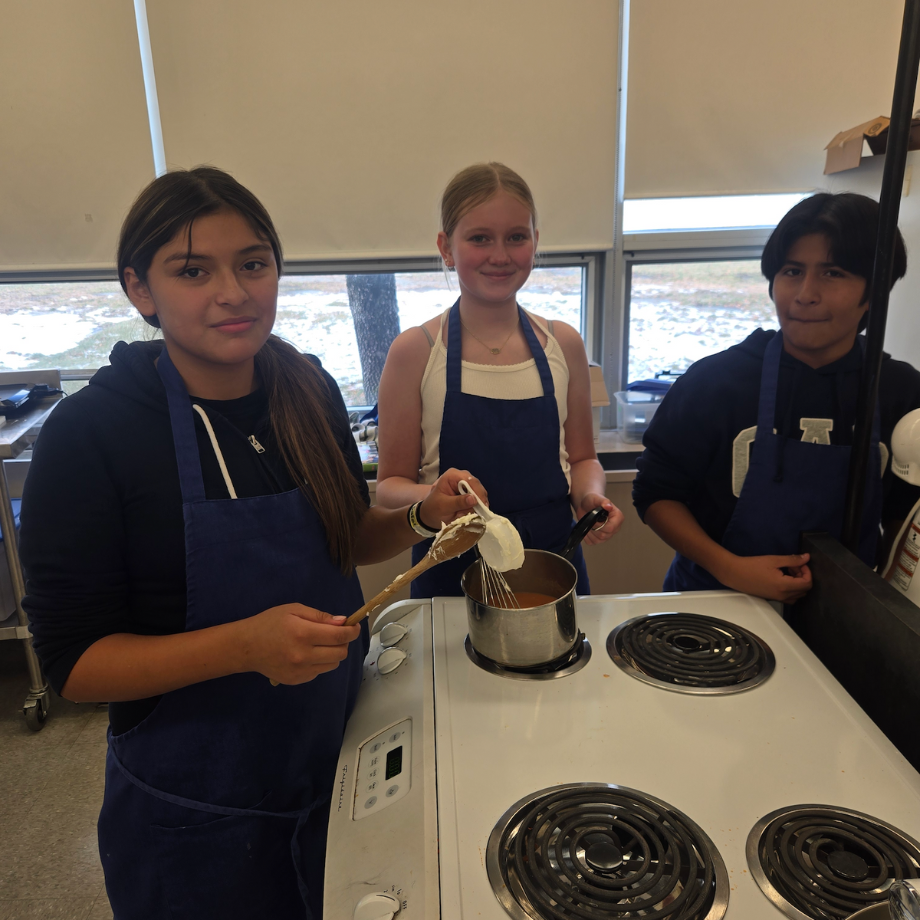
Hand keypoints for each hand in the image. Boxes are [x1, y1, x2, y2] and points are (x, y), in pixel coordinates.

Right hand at [238, 603, 360, 684]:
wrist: (246, 647)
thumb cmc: (270, 623)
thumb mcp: (294, 610)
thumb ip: (320, 616)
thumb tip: (343, 622)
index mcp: (303, 634)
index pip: (339, 636)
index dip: (352, 631)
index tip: (354, 627)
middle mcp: (303, 655)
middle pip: (340, 653)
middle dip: (344, 642)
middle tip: (336, 634)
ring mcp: (300, 671)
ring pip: (333, 664)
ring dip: (333, 653)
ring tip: (321, 644)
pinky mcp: (297, 680)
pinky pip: (320, 672)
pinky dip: (321, 662)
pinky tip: (309, 654)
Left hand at [418, 468, 485, 528]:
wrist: (430, 514)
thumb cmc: (433, 508)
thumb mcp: (443, 506)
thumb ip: (458, 502)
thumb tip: (473, 499)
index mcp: (452, 476)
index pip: (470, 481)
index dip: (477, 493)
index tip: (482, 506)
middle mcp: (462, 477)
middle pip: (477, 486)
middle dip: (478, 500)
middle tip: (478, 513)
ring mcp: (467, 485)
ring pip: (480, 494)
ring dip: (477, 506)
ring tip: (469, 514)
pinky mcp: (470, 493)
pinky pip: (479, 500)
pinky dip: (476, 508)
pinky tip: (470, 513)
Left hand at [575, 492, 624, 545]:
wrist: (585, 504)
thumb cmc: (592, 500)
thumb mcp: (596, 498)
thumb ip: (603, 501)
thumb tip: (608, 506)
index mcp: (618, 518)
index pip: (611, 528)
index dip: (600, 525)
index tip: (594, 518)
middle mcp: (615, 528)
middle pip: (604, 535)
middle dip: (594, 528)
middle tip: (590, 519)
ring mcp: (608, 535)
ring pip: (598, 540)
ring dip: (590, 532)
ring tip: (588, 522)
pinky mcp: (599, 539)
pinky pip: (592, 542)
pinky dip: (587, 536)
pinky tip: (586, 528)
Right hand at [715, 553, 812, 603]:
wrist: (735, 574)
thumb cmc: (752, 565)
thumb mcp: (774, 560)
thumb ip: (792, 560)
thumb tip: (807, 558)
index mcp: (784, 586)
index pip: (807, 583)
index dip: (807, 572)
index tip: (799, 563)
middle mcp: (783, 595)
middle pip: (804, 590)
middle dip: (803, 577)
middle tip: (793, 566)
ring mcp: (777, 599)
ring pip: (797, 595)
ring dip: (798, 584)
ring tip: (788, 572)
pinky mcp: (772, 599)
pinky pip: (789, 598)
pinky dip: (791, 589)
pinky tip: (782, 579)